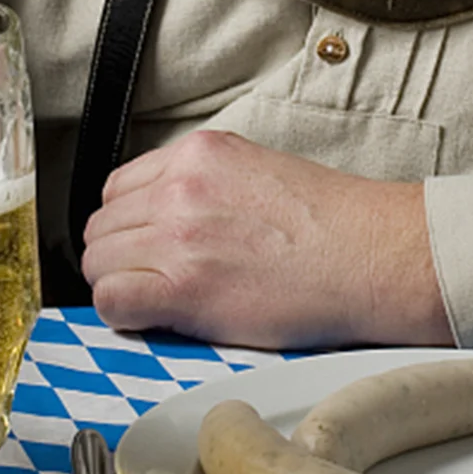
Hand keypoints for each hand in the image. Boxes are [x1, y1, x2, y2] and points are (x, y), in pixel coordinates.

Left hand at [80, 129, 453, 349]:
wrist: (373, 257)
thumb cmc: (335, 225)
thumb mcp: (259, 171)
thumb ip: (204, 185)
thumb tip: (168, 218)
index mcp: (198, 154)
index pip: (118, 188)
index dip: (129, 224)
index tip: (145, 246)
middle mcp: (180, 187)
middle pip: (102, 227)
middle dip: (120, 256)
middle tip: (153, 280)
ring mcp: (177, 235)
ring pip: (99, 264)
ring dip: (121, 285)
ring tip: (161, 302)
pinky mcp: (183, 287)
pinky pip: (112, 301)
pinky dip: (123, 315)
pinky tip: (156, 318)